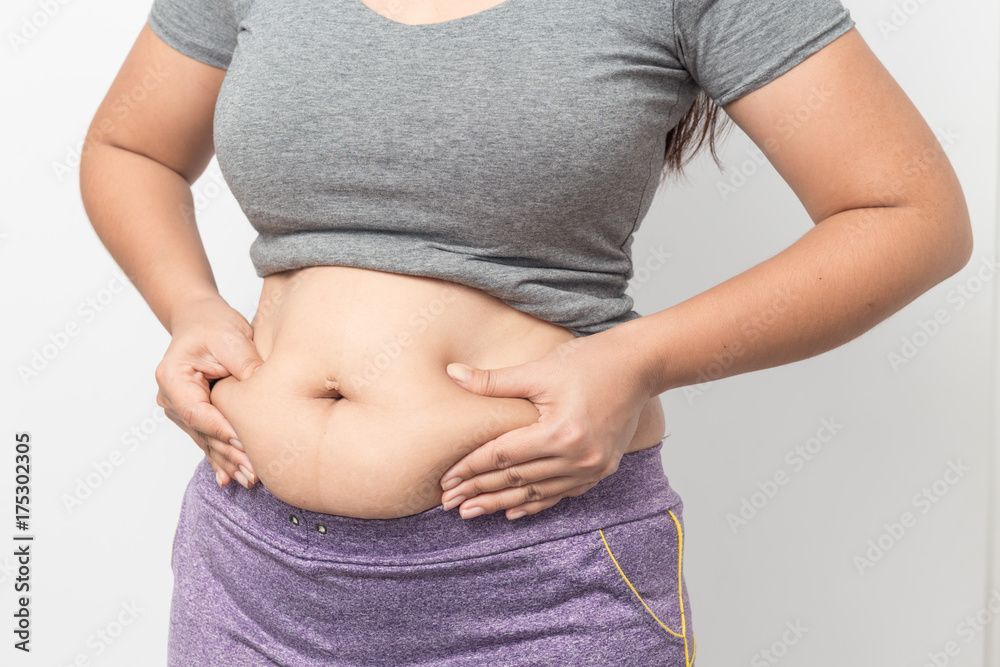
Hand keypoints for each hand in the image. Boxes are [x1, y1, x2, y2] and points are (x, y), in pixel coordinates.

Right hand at [155, 295, 262, 488]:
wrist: (200, 321)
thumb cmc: (213, 325)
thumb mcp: (230, 337)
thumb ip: (244, 362)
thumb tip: (262, 384)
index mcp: (172, 379)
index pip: (199, 412)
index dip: (222, 430)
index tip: (245, 442)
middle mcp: (171, 399)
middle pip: (203, 433)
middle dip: (229, 453)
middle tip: (254, 472)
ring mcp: (180, 410)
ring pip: (206, 441)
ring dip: (228, 461)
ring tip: (250, 480)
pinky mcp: (194, 416)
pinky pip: (208, 440)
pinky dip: (220, 459)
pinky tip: (227, 480)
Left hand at [438, 326, 655, 519]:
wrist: (639, 367)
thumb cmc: (589, 362)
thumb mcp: (538, 369)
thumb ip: (493, 381)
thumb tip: (452, 374)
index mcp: (559, 432)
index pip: (503, 456)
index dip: (470, 468)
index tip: (445, 481)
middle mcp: (577, 457)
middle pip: (517, 480)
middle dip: (479, 492)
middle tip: (448, 504)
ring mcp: (592, 468)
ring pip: (537, 493)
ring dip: (502, 503)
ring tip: (471, 512)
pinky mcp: (600, 470)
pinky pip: (561, 494)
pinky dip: (535, 503)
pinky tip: (513, 512)